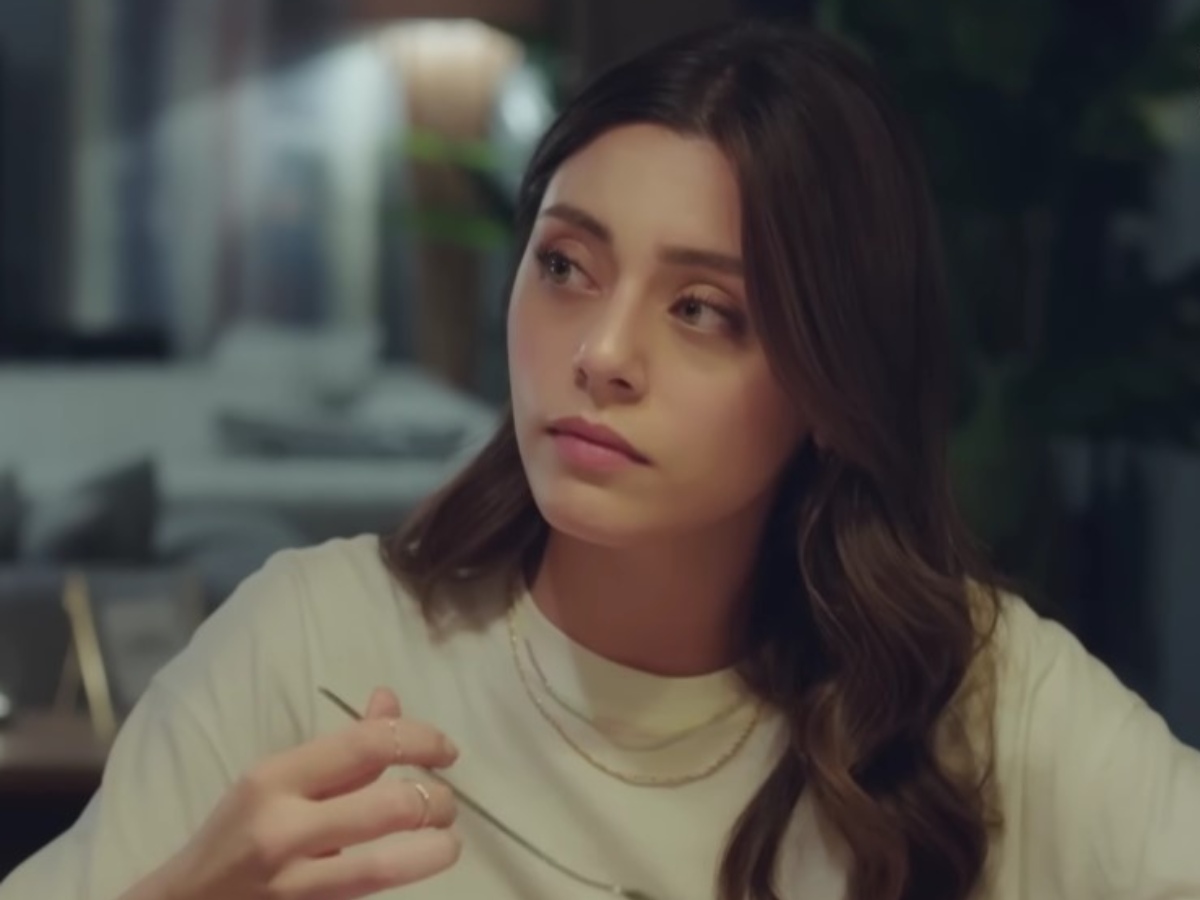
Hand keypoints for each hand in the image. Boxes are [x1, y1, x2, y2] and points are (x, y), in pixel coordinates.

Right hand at [134, 688, 460, 899]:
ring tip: (447, 842)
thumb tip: (390, 702)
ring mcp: (293, 884)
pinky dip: (403, 878)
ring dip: (435, 850)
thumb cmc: (237, 834)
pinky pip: (369, 893)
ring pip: (386, 865)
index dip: (422, 741)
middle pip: (390, 806)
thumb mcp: (277, 781)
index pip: (367, 744)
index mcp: (276, 778)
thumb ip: (342, 748)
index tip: (446, 752)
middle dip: (437, 802)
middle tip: (445, 804)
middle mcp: (283, 829)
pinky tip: (414, 867)